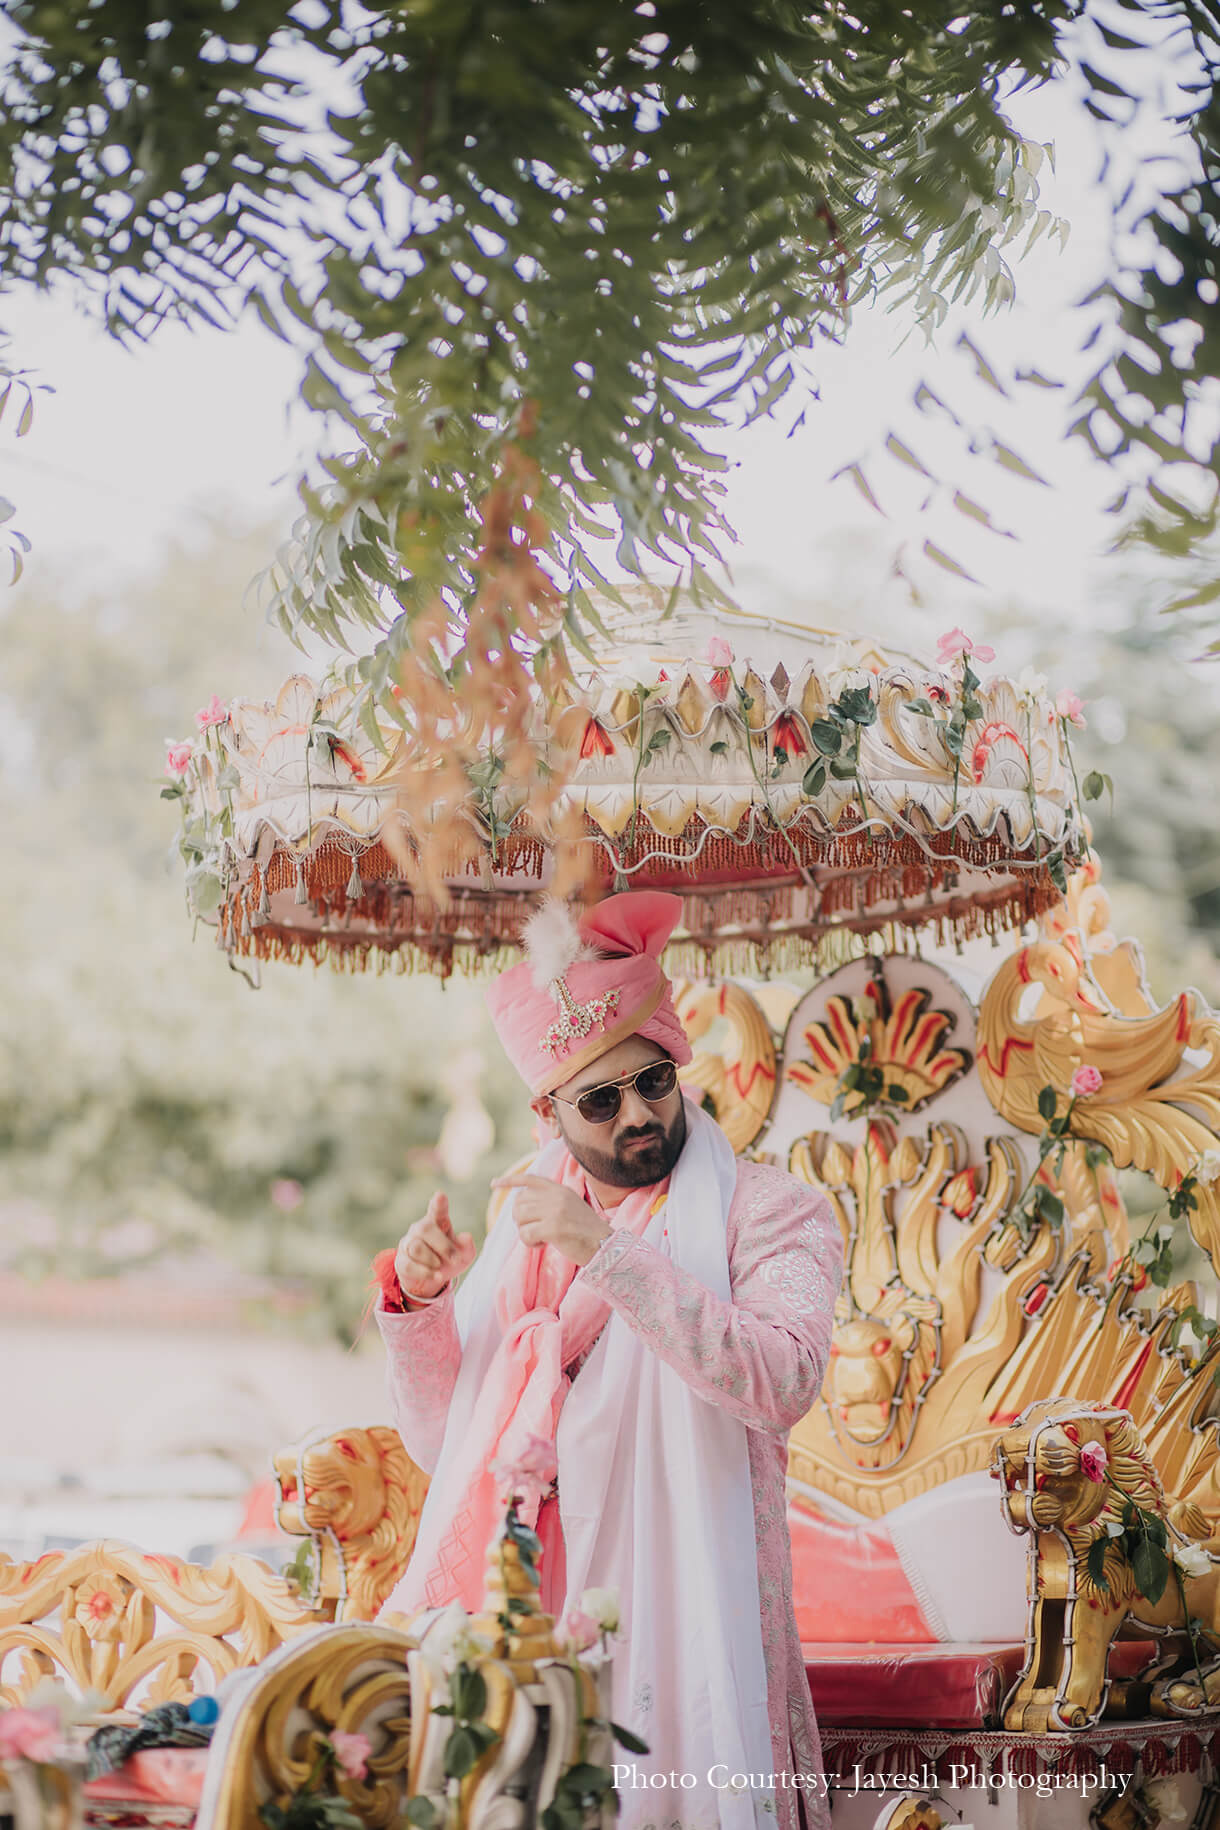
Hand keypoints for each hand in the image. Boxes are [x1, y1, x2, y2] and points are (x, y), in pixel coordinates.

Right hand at [394, 1193, 475, 1301]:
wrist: (432, 1280)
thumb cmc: (449, 1259)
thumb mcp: (463, 1255)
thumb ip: (466, 1246)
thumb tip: (466, 1237)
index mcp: (438, 1222)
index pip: (437, 1210)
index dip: (439, 1203)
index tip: (440, 1195)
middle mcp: (420, 1229)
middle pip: (426, 1229)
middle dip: (443, 1246)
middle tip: (456, 1259)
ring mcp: (408, 1243)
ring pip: (416, 1247)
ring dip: (432, 1260)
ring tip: (441, 1269)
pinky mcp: (401, 1261)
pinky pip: (409, 1265)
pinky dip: (425, 1272)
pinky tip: (436, 1276)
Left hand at [491, 1174, 611, 1266]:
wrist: (605, 1246)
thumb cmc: (586, 1232)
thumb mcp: (571, 1207)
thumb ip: (551, 1202)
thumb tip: (522, 1206)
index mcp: (561, 1189)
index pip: (530, 1179)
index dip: (510, 1180)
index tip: (493, 1183)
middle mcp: (557, 1196)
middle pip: (519, 1202)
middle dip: (520, 1218)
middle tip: (533, 1230)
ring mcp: (555, 1210)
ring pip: (520, 1217)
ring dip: (524, 1231)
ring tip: (539, 1238)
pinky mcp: (553, 1227)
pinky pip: (525, 1233)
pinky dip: (528, 1242)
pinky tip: (541, 1245)